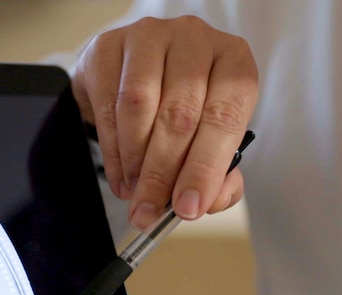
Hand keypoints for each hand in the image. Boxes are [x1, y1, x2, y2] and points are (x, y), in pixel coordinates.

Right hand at [72, 16, 257, 229]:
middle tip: (151, 211)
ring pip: (139, 107)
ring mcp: (149, 37)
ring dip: (135, 162)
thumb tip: (208, 201)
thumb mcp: (208, 139)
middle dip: (163, 175)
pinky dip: (113, 151)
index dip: (206, 167)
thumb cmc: (179, 109)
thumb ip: (220, 175)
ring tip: (135, 192)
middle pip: (180, 115)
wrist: (130, 77)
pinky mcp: (108, 46)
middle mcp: (195, 40)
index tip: (189, 207)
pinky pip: (108, 105)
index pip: (226, 115)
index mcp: (233, 62)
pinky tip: (120, 175)